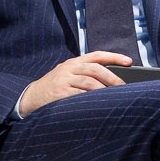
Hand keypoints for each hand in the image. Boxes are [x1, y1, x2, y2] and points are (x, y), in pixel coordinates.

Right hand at [19, 51, 133, 115]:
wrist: (30, 98)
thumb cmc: (53, 88)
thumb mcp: (66, 75)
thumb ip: (83, 74)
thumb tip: (110, 81)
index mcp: (73, 63)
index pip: (96, 56)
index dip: (114, 57)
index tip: (129, 61)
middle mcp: (69, 68)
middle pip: (95, 69)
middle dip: (112, 78)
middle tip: (123, 87)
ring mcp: (63, 80)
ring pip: (89, 82)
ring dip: (104, 90)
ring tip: (115, 97)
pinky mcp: (59, 93)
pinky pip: (79, 95)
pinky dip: (91, 99)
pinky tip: (99, 104)